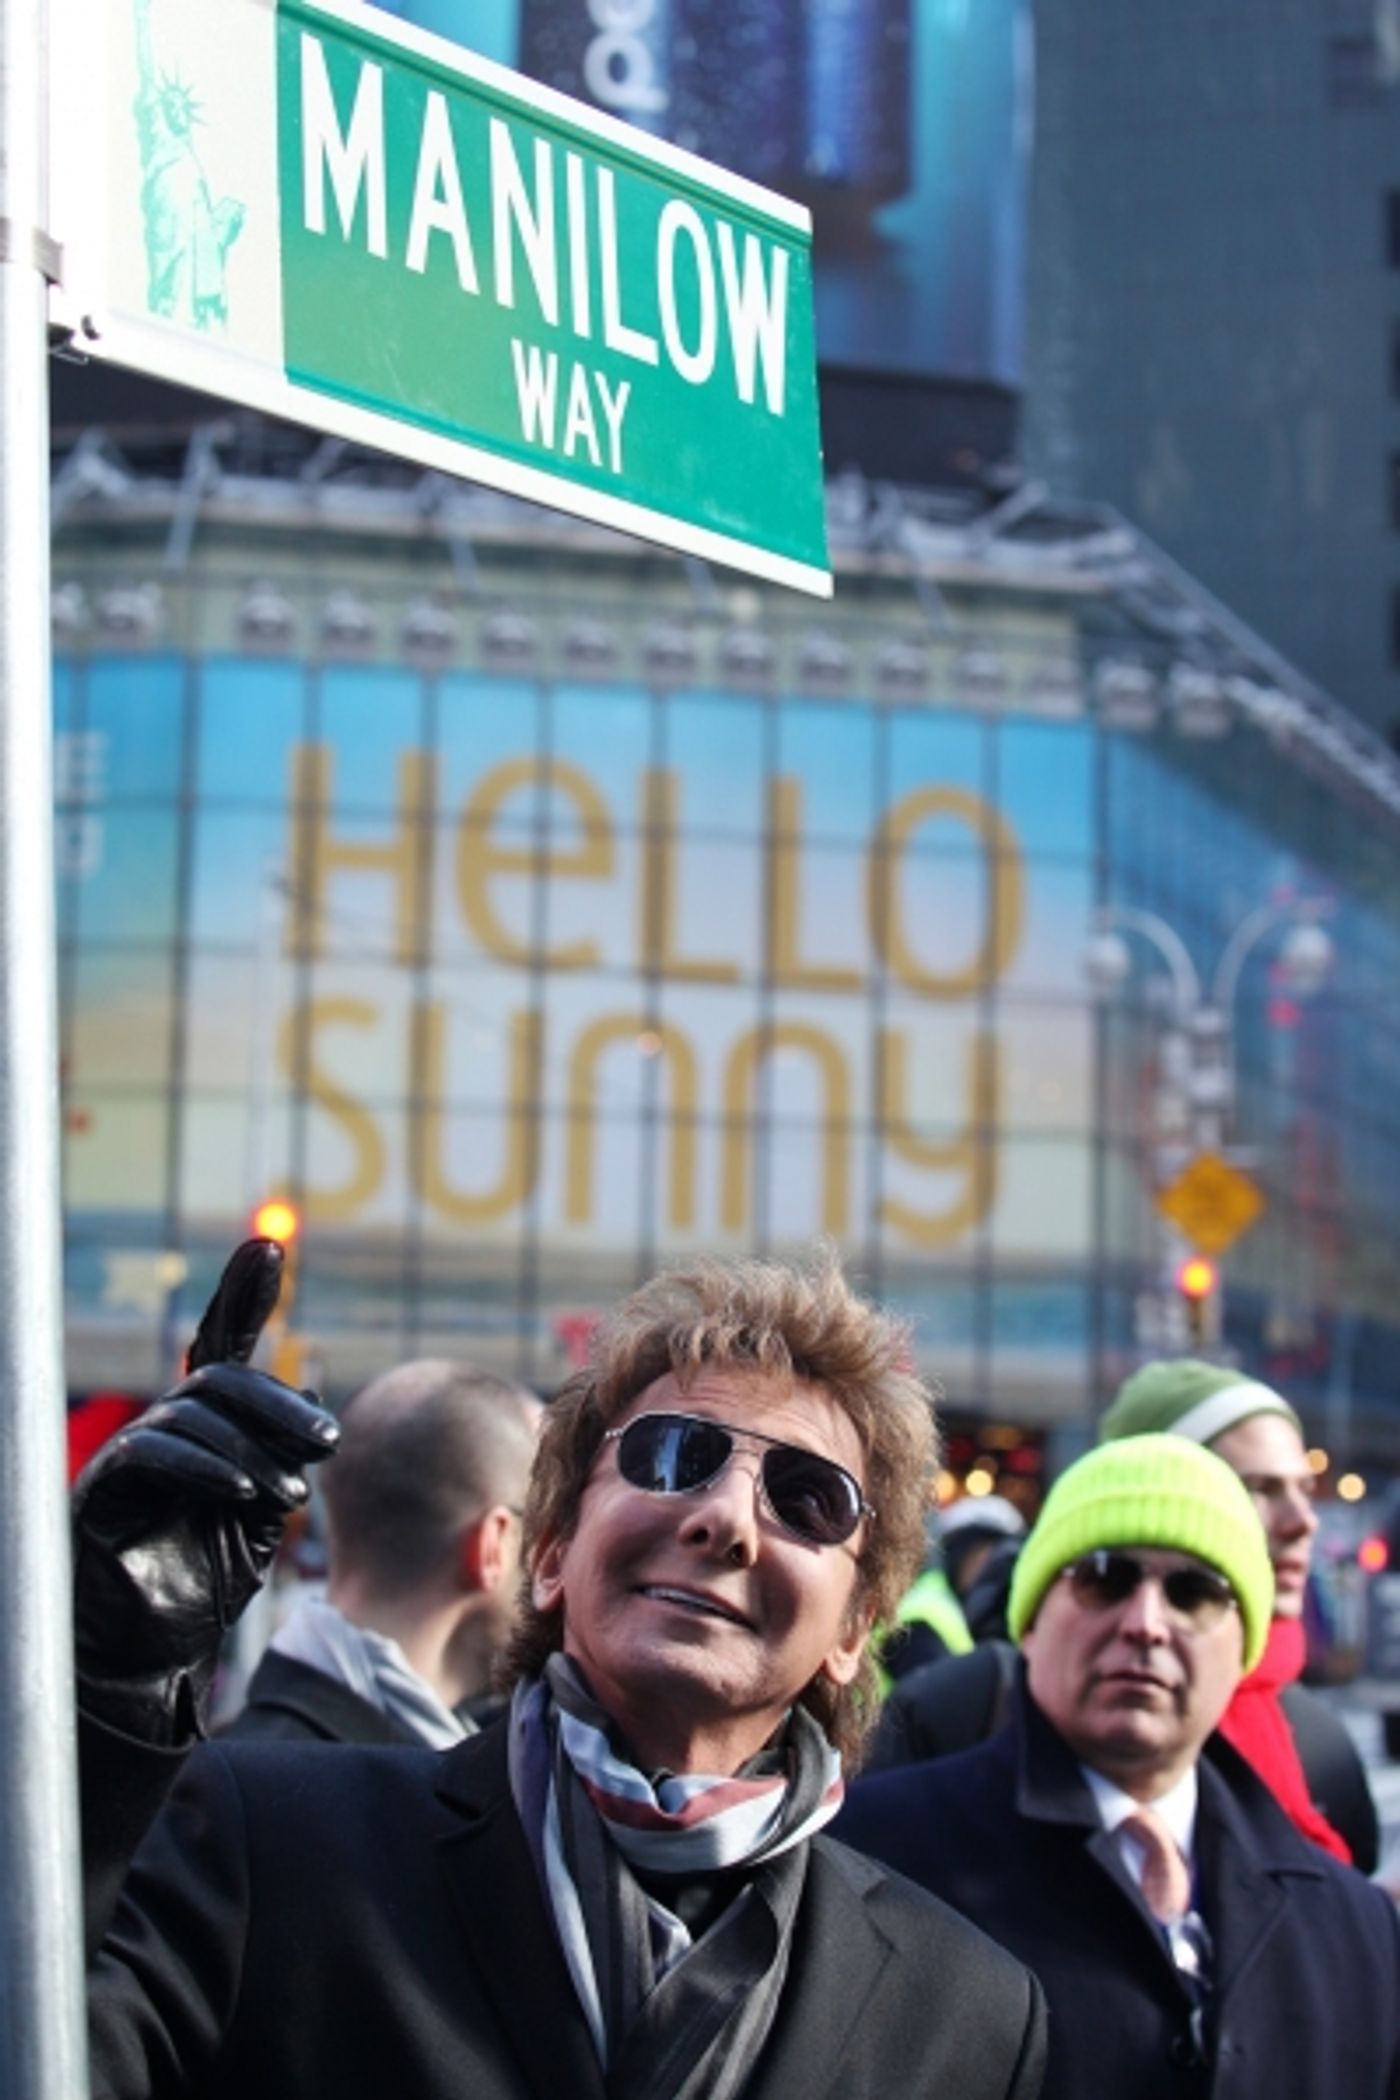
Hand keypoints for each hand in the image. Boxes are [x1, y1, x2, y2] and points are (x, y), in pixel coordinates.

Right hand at [72, 1239, 338, 1742]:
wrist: (147, 1653)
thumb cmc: (201, 1583)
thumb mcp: (259, 1517)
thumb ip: (283, 1458)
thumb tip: (310, 1393)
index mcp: (208, 1427)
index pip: (223, 1347)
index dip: (240, 1294)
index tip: (266, 1245)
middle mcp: (167, 1428)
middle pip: (221, 1378)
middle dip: (278, 1402)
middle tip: (329, 1437)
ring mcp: (131, 1453)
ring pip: (194, 1413)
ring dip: (253, 1448)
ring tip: (293, 1496)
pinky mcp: (103, 1488)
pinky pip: (152, 1453)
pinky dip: (203, 1466)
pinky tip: (241, 1491)